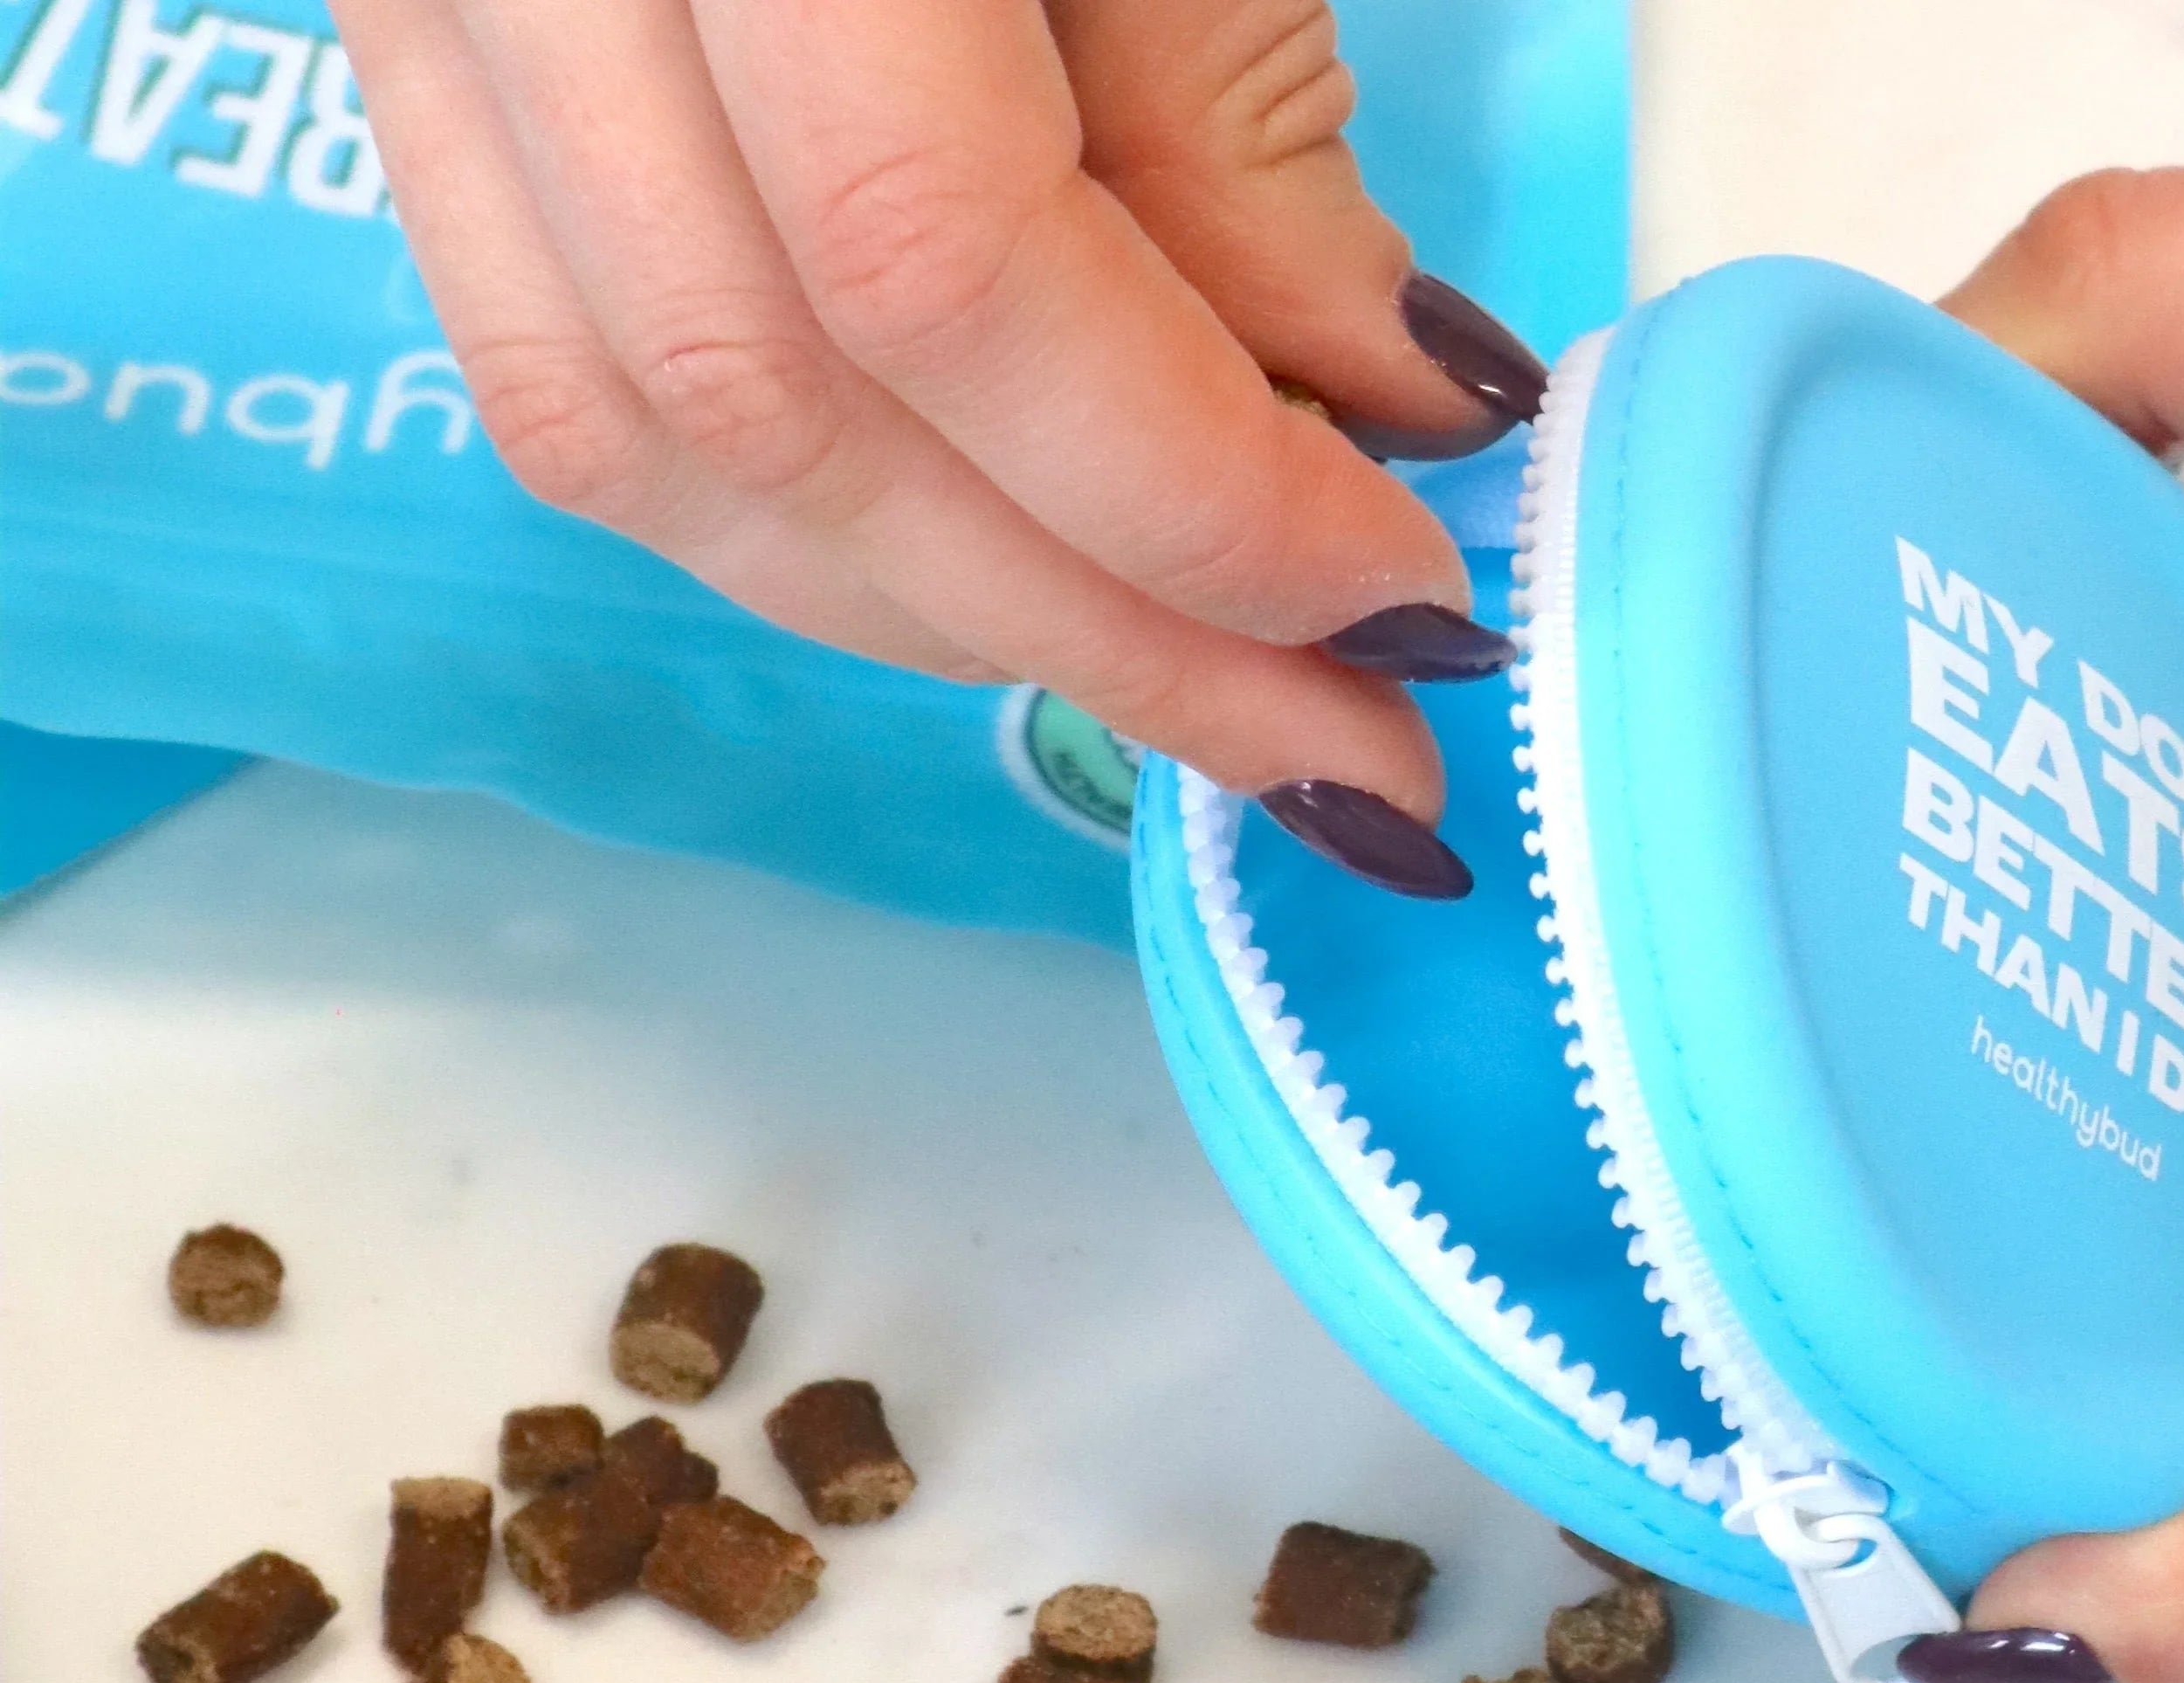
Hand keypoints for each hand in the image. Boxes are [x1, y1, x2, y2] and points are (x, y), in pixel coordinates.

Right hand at [334, 0, 1540, 882]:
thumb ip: (1240, 117)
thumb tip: (1369, 424)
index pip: (933, 264)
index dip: (1196, 500)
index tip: (1413, 607)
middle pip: (779, 408)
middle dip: (1109, 633)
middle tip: (1351, 752)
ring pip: (641, 430)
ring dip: (948, 613)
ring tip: (1196, 677)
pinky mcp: (415, 3)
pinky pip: (556, 348)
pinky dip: (797, 508)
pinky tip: (997, 556)